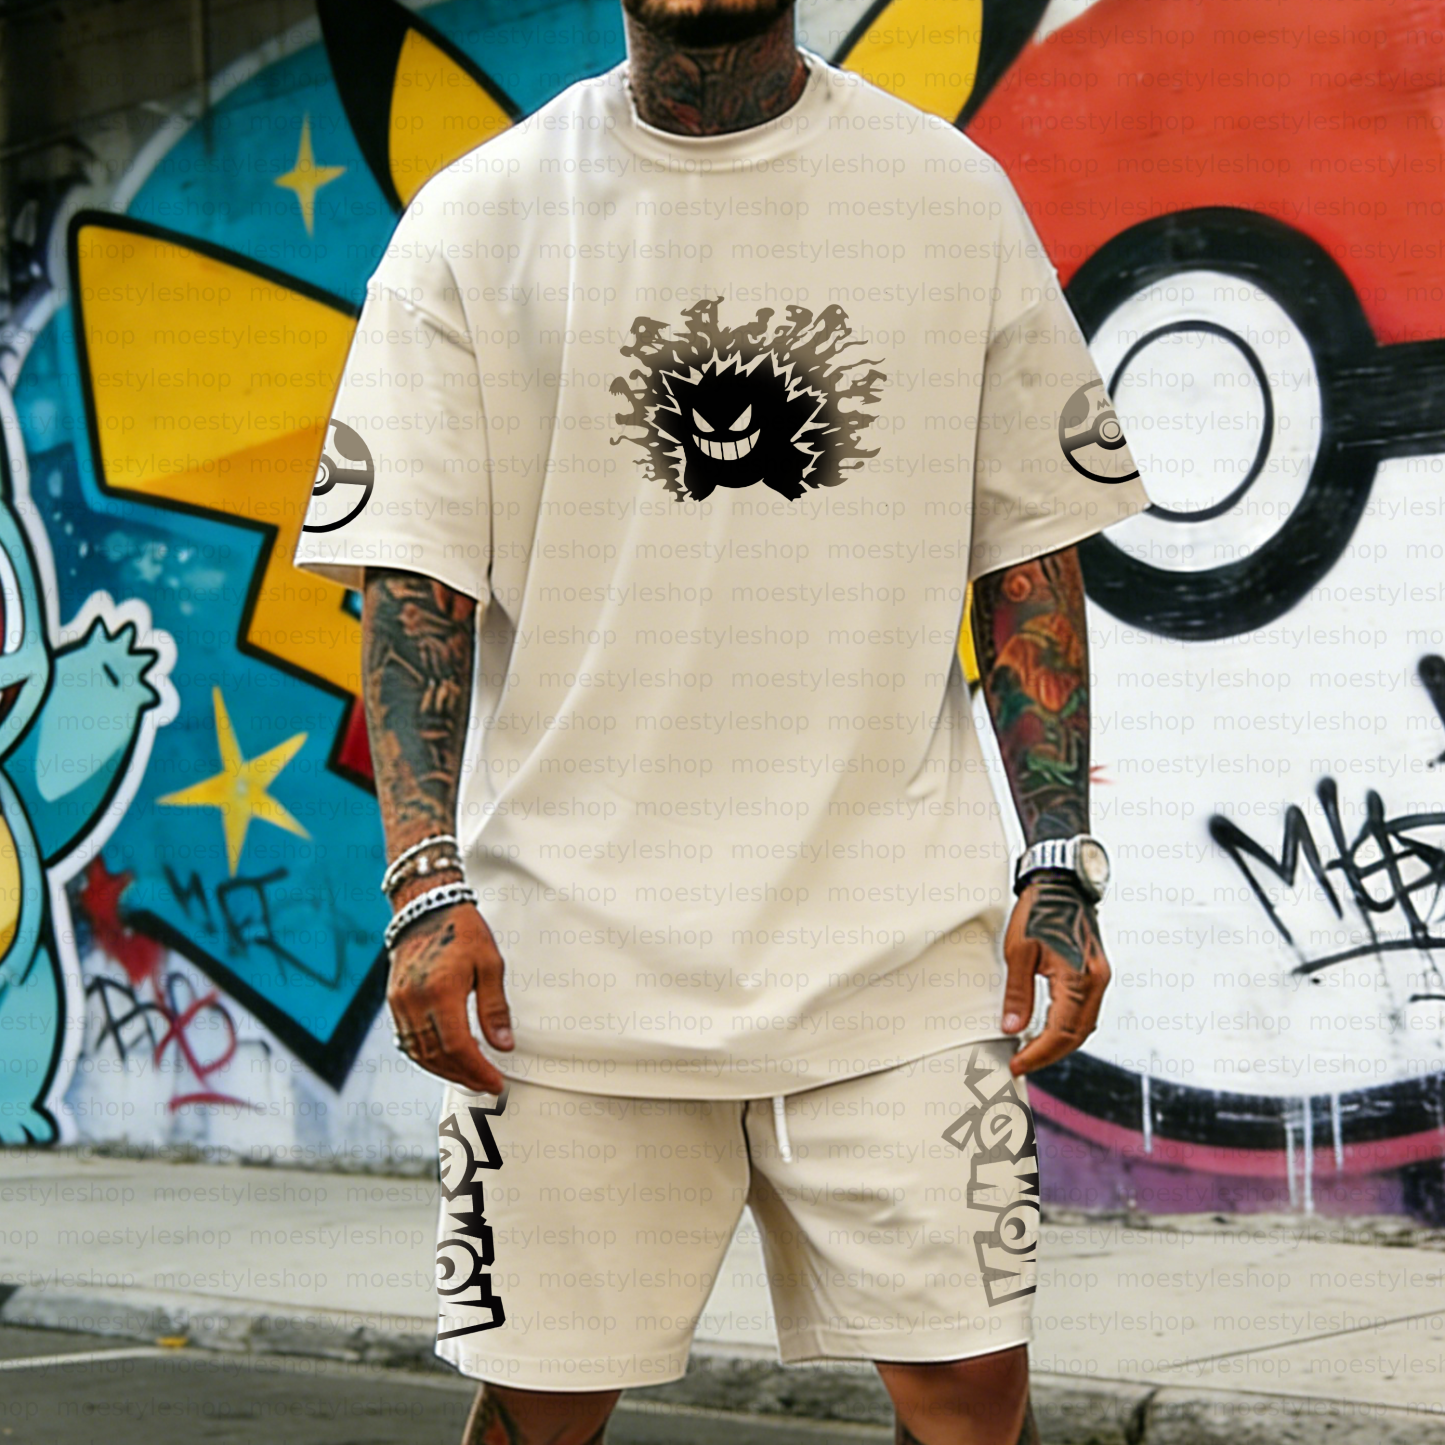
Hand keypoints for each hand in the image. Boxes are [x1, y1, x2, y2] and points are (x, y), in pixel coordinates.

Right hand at [386, 902, 513, 1094]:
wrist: (426, 907)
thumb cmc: (462, 930)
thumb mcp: (490, 964)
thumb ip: (495, 1009)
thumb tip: (504, 1046)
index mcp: (442, 990)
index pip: (459, 1046)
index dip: (478, 1071)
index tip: (496, 1083)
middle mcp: (415, 1000)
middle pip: (438, 1056)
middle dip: (465, 1076)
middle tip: (487, 1084)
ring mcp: (400, 1003)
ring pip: (420, 1053)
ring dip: (446, 1071)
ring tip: (471, 1076)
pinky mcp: (394, 1002)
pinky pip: (408, 1041)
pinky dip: (428, 1057)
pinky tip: (447, 1060)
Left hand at [1000, 872, 1110, 1076]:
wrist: (1061, 882)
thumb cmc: (1039, 910)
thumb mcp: (1018, 951)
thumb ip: (1017, 994)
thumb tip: (1011, 1028)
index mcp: (1079, 979)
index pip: (1061, 1033)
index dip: (1038, 1054)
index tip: (1017, 1065)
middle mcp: (1097, 982)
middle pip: (1076, 1035)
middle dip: (1049, 1054)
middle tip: (1021, 1063)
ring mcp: (1100, 978)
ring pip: (1083, 1026)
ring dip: (1059, 1043)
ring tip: (1030, 1050)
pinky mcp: (1096, 973)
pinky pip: (1084, 1010)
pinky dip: (1067, 1026)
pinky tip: (1045, 1029)